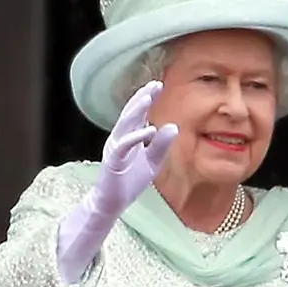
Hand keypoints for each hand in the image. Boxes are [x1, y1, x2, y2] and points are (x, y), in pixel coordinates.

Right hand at [93, 80, 178, 217]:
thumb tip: (173, 126)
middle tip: (155, 85)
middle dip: (142, 98)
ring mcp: (115, 148)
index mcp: (129, 137)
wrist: (113, 201)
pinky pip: (125, 145)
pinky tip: (151, 129)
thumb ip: (161, 145)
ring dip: (136, 111)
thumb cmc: (130, 180)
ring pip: (125, 125)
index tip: (158, 85)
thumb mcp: (152, 161)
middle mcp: (120, 138)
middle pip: (130, 114)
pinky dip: (136, 136)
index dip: (146, 99)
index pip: (138, 114)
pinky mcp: (113, 160)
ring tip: (148, 98)